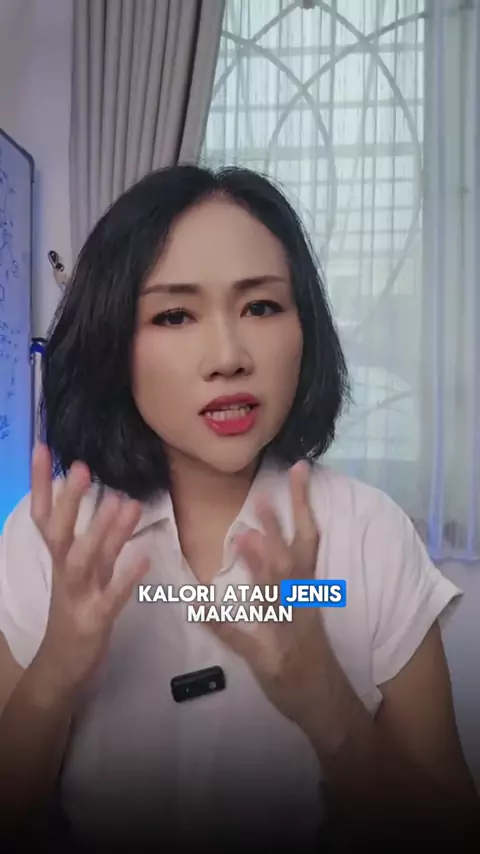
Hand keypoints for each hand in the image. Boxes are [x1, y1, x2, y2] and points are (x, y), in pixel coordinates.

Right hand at [30, 443, 149, 696]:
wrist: (62, 671)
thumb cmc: (75, 613)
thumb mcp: (84, 572)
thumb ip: (100, 539)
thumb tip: (117, 499)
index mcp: (58, 559)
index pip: (43, 515)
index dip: (42, 483)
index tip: (44, 448)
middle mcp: (63, 573)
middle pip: (57, 534)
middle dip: (68, 502)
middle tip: (81, 467)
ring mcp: (76, 597)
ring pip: (82, 562)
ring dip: (100, 533)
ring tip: (119, 503)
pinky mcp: (94, 622)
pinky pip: (110, 598)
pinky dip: (126, 577)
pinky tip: (143, 557)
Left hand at [210, 461, 330, 728]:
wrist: (326, 701)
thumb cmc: (307, 649)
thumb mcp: (299, 607)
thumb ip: (279, 574)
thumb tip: (253, 535)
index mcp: (307, 589)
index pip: (309, 539)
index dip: (304, 504)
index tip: (298, 468)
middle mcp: (302, 605)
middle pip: (293, 562)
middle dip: (278, 530)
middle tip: (260, 498)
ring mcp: (288, 633)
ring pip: (276, 597)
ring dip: (261, 568)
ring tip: (243, 539)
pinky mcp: (272, 661)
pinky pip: (246, 641)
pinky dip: (224, 626)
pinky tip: (201, 610)